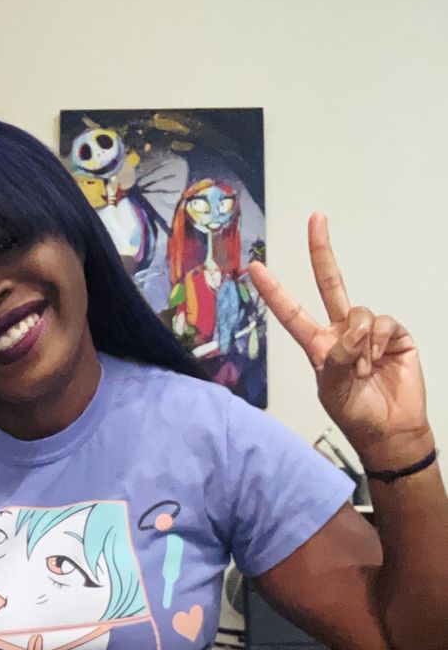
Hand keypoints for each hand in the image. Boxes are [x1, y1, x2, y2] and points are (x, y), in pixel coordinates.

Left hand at [248, 213, 430, 467]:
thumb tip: (349, 335)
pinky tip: (377, 363)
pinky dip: (376, 343)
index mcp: (318, 346)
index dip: (274, 291)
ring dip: (359, 344)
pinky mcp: (394, 335)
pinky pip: (381, 322)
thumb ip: (334, 360)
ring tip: (362, 372)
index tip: (255, 268)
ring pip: (359, 312)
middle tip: (316, 218)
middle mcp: (341, 332)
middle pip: (330, 283)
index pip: (292, 313)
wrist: (391, 430)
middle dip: (322, 251)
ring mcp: (368, 332)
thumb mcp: (332, 391)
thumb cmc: (356, 415)